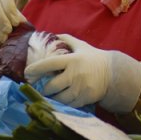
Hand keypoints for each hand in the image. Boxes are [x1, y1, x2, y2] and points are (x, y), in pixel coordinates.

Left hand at [23, 34, 140, 111]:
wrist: (114, 73)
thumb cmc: (94, 58)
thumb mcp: (81, 46)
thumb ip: (67, 39)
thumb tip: (51, 34)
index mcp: (72, 60)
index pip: (48, 65)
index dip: (35, 69)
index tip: (26, 72)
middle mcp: (75, 75)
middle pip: (51, 86)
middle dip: (43, 88)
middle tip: (40, 87)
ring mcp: (80, 88)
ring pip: (58, 98)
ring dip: (52, 97)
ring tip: (50, 95)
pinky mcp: (85, 99)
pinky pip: (68, 105)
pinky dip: (63, 103)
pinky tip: (61, 100)